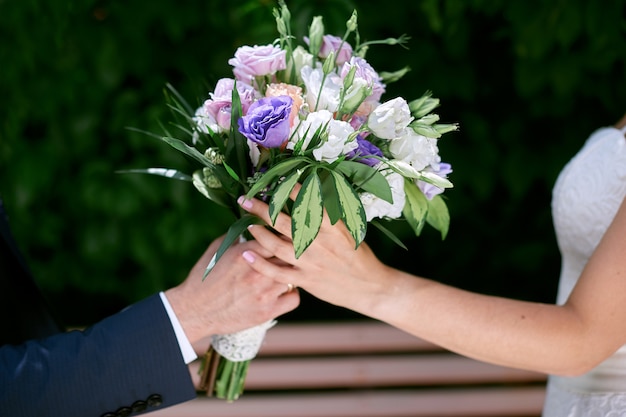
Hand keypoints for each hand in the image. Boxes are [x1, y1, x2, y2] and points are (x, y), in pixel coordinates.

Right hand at [165, 236, 298, 343]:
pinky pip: (294, 298)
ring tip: (283, 273)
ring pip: (293, 275)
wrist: (195, 311)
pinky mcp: (267, 311)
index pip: (276, 236)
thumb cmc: (204, 279)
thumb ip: (237, 237)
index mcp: (245, 253)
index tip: (282, 238)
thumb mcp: (216, 250)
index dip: (281, 237)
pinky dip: (290, 294)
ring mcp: (264, 292)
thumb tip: (252, 224)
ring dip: (290, 273)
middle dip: (288, 254)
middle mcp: (257, 272)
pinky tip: (282, 291)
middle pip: (288, 255)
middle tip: (287, 255)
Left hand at [236, 194, 394, 316]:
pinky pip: (277, 271)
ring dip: (258, 232)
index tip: (273, 181)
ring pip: (275, 245)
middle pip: (282, 221)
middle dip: (261, 208)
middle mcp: (317, 242)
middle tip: (245, 199)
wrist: (370, 287)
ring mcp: (309, 262)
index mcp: (330, 226)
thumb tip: (317, 189)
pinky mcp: (305, 280)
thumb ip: (331, 211)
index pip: (304, 201)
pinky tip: (247, 254)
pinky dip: (260, 263)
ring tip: (247, 223)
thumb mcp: (350, 228)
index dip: (285, 190)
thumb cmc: (359, 255)